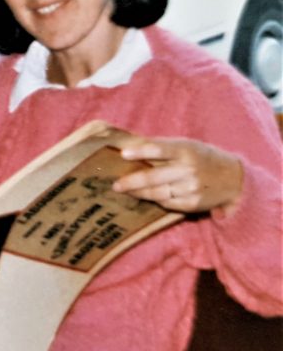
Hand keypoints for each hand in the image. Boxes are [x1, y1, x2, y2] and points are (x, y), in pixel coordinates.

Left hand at [114, 138, 243, 214]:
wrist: (234, 179)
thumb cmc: (203, 158)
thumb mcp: (188, 146)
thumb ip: (162, 147)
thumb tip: (130, 146)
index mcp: (187, 150)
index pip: (160, 149)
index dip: (141, 151)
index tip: (123, 153)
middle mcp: (189, 170)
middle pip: (153, 177)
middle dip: (131, 182)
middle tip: (115, 185)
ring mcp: (190, 188)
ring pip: (156, 193)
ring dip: (138, 193)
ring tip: (124, 190)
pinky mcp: (191, 204)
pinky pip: (166, 203)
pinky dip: (154, 200)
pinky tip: (145, 197)